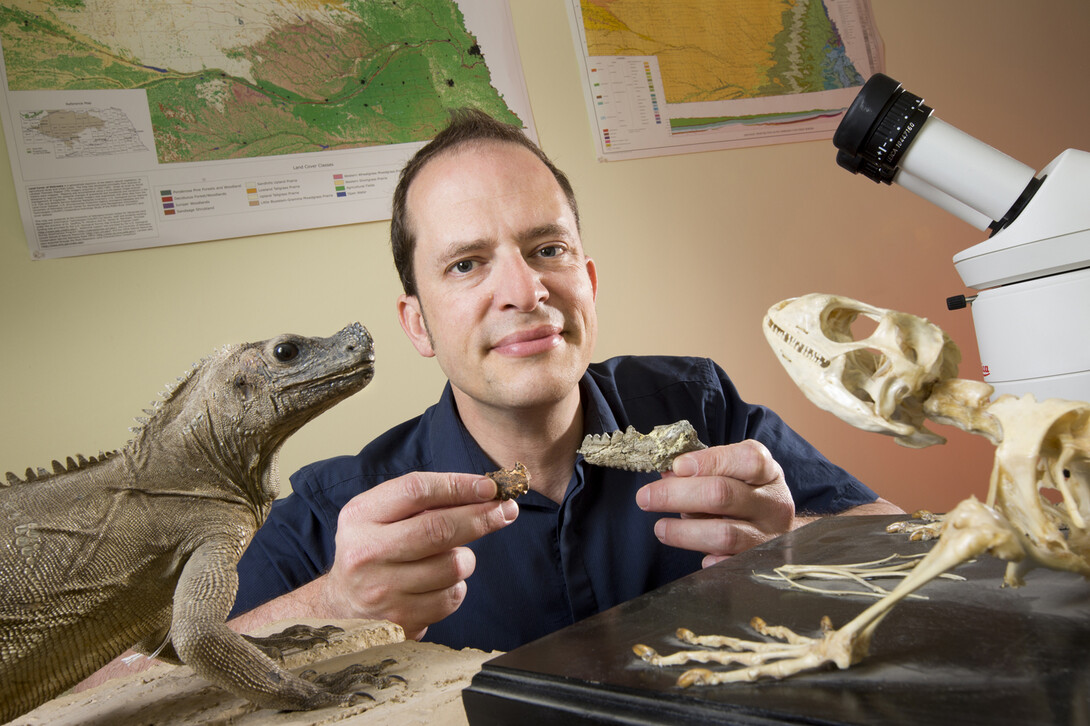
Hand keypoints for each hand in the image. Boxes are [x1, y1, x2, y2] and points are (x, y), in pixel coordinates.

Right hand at [320, 472, 518, 639]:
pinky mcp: (401, 620)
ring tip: (453, 556)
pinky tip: (440, 583)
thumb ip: (422, 501)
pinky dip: (456, 587)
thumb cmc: (374, 550)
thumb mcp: (379, 516)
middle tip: (506, 510)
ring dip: (466, 558)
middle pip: (438, 529)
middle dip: (481, 517)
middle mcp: (367, 552)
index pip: (416, 490)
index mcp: (361, 516)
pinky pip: (451, 597)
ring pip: (452, 566)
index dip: (458, 485)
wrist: (342, 608)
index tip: (489, 487)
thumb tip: (484, 492)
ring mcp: (383, 590)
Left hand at [635, 440, 793, 567]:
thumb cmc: (746, 496)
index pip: (746, 459)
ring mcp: (768, 536)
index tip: (676, 466)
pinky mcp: (759, 564)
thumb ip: (703, 470)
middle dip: (677, 495)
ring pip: (723, 534)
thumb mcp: (733, 474)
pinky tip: (697, 555)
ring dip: (684, 532)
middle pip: (723, 494)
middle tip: (645, 498)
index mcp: (766, 473)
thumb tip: (667, 473)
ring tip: (660, 528)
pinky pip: (729, 565)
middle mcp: (772, 503)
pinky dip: (710, 560)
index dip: (709, 461)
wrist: (779, 533)